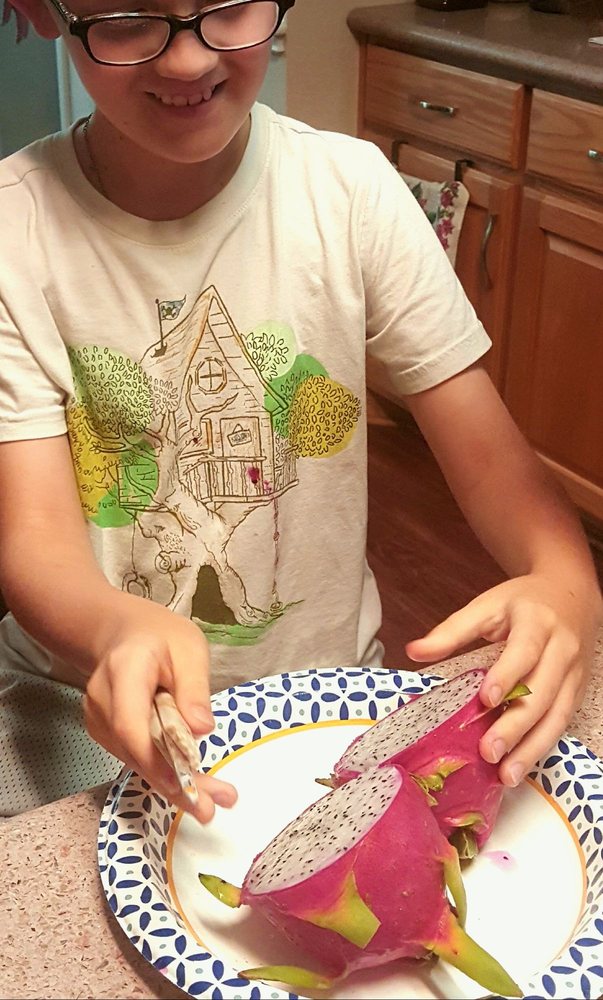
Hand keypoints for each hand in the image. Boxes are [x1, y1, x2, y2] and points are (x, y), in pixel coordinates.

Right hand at [84, 598, 236, 822]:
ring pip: (137, 760)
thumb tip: (202, 730)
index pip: (130, 722)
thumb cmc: (161, 637)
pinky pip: (137, 757)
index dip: (155, 758)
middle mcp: (103, 699)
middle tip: (208, 809)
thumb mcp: (190, 648)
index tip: (186, 782)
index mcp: (125, 669)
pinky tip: (195, 787)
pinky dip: (165, 774)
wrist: (122, 634)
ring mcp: (99, 719)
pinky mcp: (106, 734)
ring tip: (215, 800)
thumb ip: (194, 687)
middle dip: (173, 784)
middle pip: (135, 750)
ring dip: (174, 785)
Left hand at [406, 574, 601, 786]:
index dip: (507, 676)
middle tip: (489, 751)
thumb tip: (414, 650)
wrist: (573, 595)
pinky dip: (541, 747)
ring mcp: (574, 674)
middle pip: (542, 692)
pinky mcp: (577, 692)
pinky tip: (520, 764)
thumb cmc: (524, 602)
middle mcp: (562, 649)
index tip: (486, 699)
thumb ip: (453, 630)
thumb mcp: (488, 605)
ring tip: (506, 774)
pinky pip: (562, 724)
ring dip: (532, 748)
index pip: (524, 651)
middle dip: (516, 725)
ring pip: (557, 715)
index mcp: (537, 622)